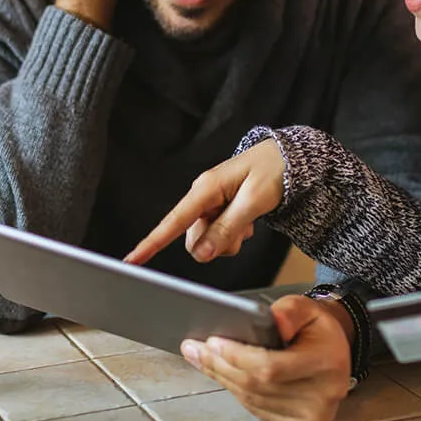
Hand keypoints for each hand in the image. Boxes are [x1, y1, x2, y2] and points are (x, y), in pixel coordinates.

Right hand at [124, 138, 284, 264]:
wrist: (289, 159)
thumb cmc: (274, 171)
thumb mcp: (255, 200)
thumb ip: (228, 227)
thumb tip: (203, 252)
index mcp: (206, 188)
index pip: (174, 221)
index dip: (152, 243)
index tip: (132, 261)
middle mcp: (202, 196)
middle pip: (193, 238)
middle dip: (216, 243)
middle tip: (244, 230)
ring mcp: (210, 203)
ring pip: (207, 239)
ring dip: (228, 239)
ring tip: (249, 222)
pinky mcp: (219, 209)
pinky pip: (218, 234)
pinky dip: (234, 233)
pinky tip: (248, 221)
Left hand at [181, 294, 351, 420]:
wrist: (334, 350)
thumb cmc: (316, 327)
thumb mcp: (307, 307)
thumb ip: (289, 311)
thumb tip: (270, 322)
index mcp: (326, 363)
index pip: (271, 367)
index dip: (237, 356)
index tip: (212, 341)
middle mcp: (322, 395)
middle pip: (256, 385)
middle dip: (219, 365)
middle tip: (194, 348)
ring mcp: (312, 415)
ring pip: (253, 399)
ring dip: (222, 378)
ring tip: (200, 358)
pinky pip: (258, 409)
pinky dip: (236, 391)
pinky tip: (220, 374)